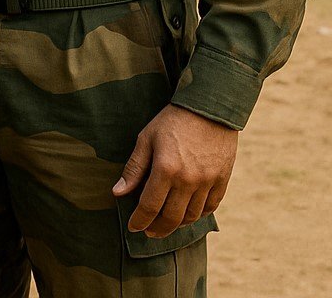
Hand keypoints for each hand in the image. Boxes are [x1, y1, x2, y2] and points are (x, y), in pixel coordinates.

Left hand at [113, 104, 237, 237]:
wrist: (210, 108)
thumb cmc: (172, 121)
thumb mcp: (146, 139)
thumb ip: (134, 169)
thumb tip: (118, 193)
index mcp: (166, 169)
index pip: (149, 206)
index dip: (139, 220)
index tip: (133, 227)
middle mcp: (188, 180)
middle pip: (171, 217)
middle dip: (157, 229)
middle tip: (148, 232)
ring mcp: (208, 182)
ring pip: (191, 216)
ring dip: (177, 225)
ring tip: (166, 224)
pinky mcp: (222, 180)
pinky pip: (210, 207)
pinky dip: (198, 215)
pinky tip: (188, 215)